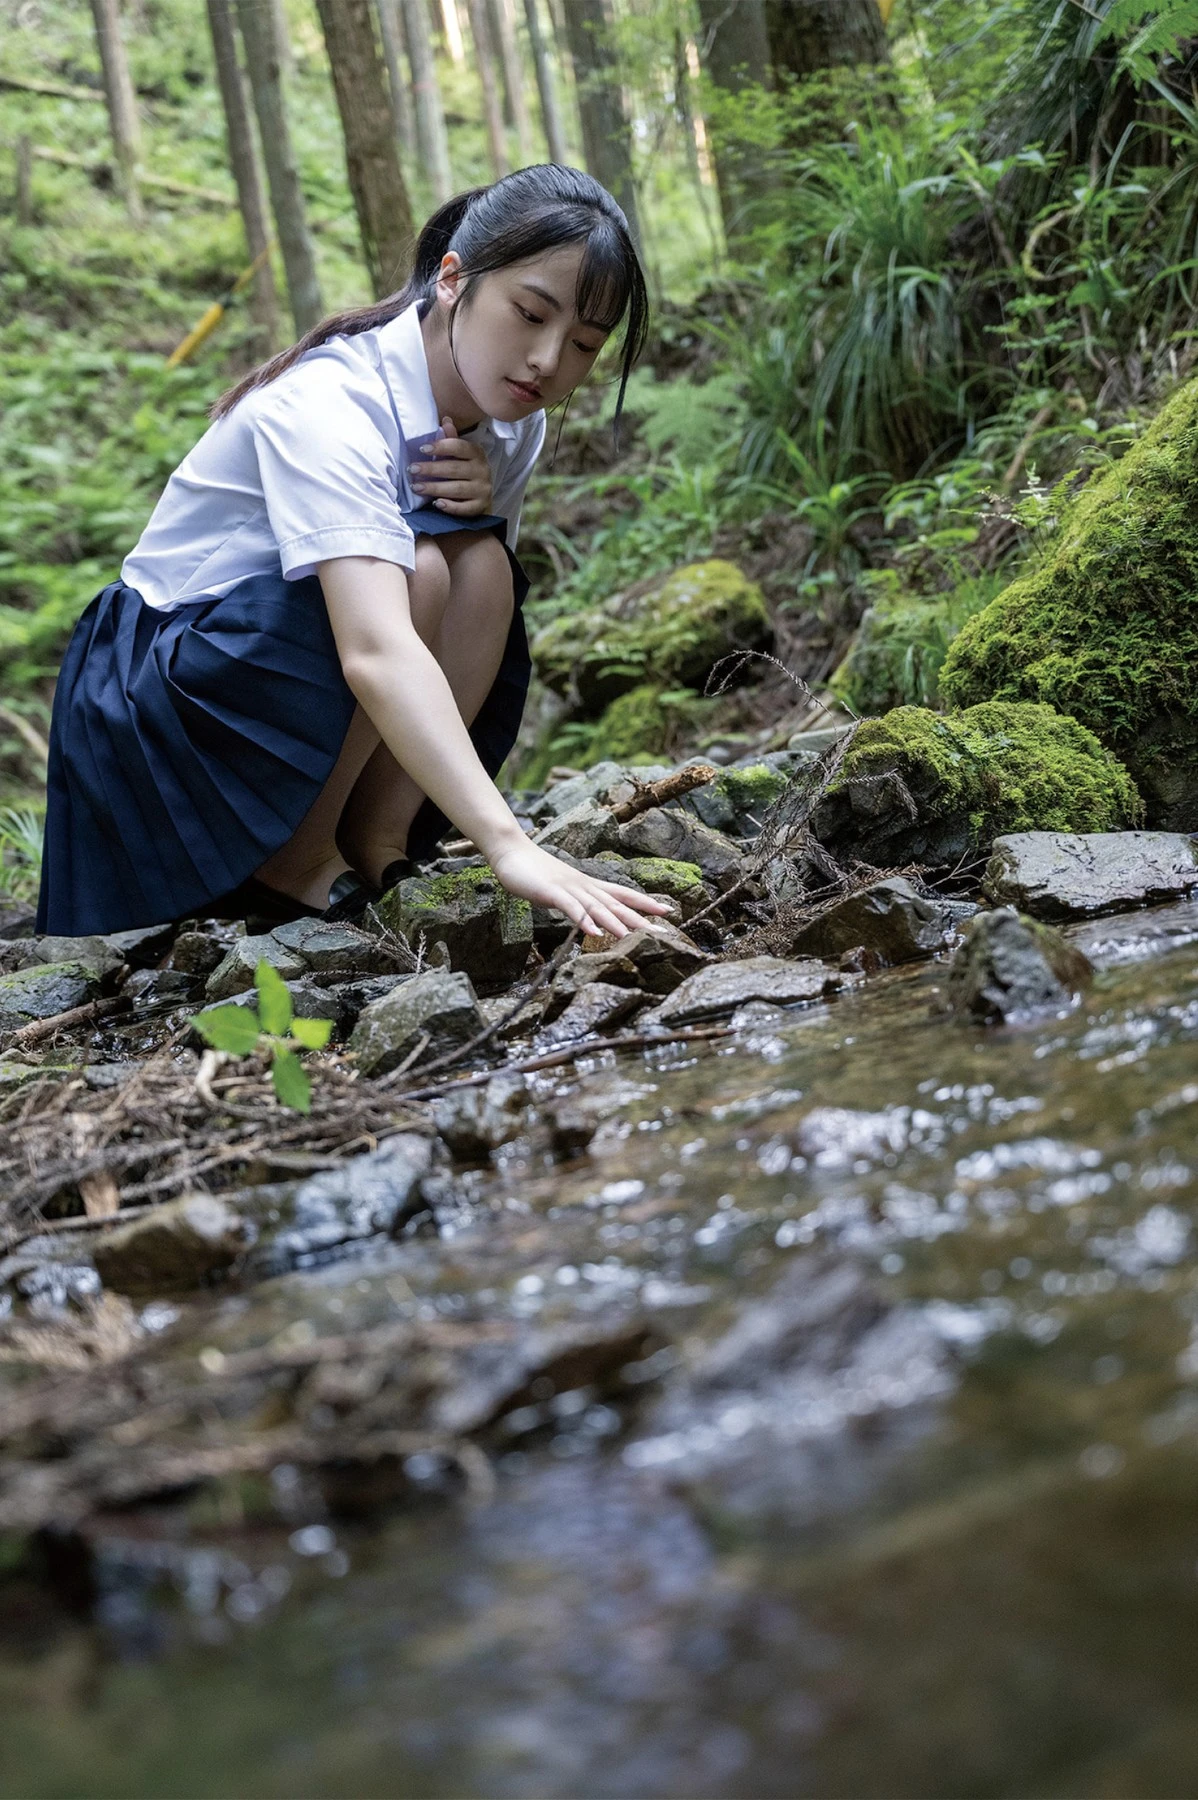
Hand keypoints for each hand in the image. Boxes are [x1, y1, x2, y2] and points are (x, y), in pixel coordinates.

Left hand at [410, 414, 493, 516]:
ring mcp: (483, 490)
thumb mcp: (460, 454)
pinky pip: (464, 508)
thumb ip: (451, 440)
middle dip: (431, 469)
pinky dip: (450, 506)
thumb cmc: (465, 471)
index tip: (422, 449)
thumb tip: (446, 420)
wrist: (481, 497)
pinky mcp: (480, 507)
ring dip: (435, 488)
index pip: (459, 447)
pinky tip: (436, 503)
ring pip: (457, 489)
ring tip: (416, 487)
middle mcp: (483, 470)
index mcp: (477, 453)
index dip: (441, 447)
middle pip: (455, 468)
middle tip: (412, 469)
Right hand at [488, 839, 673, 939]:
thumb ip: (577, 901)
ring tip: (633, 937)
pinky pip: (570, 907)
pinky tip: (594, 933)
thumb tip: (592, 915)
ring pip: (597, 907)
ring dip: (616, 923)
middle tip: (663, 931)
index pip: (623, 893)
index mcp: (588, 886)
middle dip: (640, 918)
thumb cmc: (535, 872)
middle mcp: (584, 886)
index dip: (645, 902)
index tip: (667, 912)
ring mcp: (568, 888)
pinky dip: (583, 920)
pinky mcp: (551, 892)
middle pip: (616, 904)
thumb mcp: (562, 889)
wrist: (511, 852)